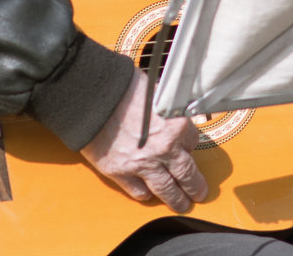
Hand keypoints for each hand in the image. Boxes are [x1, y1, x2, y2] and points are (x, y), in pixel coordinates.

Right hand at [79, 69, 207, 211]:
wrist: (93, 96)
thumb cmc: (124, 88)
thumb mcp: (158, 93)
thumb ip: (168, 111)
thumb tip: (173, 121)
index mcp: (177, 124)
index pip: (193, 142)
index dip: (189, 146)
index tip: (187, 150)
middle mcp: (164, 147)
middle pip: (187, 174)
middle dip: (195, 187)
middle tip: (199, 193)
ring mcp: (143, 162)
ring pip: (167, 189)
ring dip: (176, 200)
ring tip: (181, 205)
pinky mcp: (120, 171)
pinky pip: (138, 191)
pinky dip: (144, 194)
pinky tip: (148, 193)